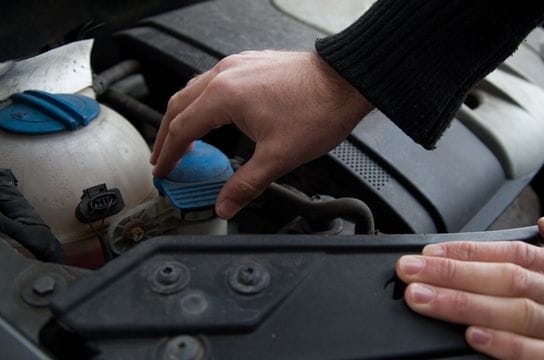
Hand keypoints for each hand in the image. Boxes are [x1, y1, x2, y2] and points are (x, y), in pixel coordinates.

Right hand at [150, 50, 372, 218]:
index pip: (181, 128)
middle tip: (162, 157)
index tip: (163, 170)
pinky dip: (204, 102)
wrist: (347, 82)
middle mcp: (226, 74)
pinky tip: (213, 115)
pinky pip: (215, 81)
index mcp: (224, 96)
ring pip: (196, 90)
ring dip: (184, 115)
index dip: (169, 154)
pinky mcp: (253, 63)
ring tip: (182, 138)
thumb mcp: (278, 157)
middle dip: (167, 134)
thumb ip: (245, 185)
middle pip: (180, 105)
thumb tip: (225, 206)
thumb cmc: (318, 110)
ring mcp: (239, 65)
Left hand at [396, 217, 543, 358]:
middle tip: (408, 274)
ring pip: (516, 314)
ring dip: (465, 306)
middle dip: (451, 276)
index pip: (512, 253)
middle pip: (504, 280)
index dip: (467, 252)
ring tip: (424, 301)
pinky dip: (513, 348)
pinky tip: (477, 338)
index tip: (429, 251)